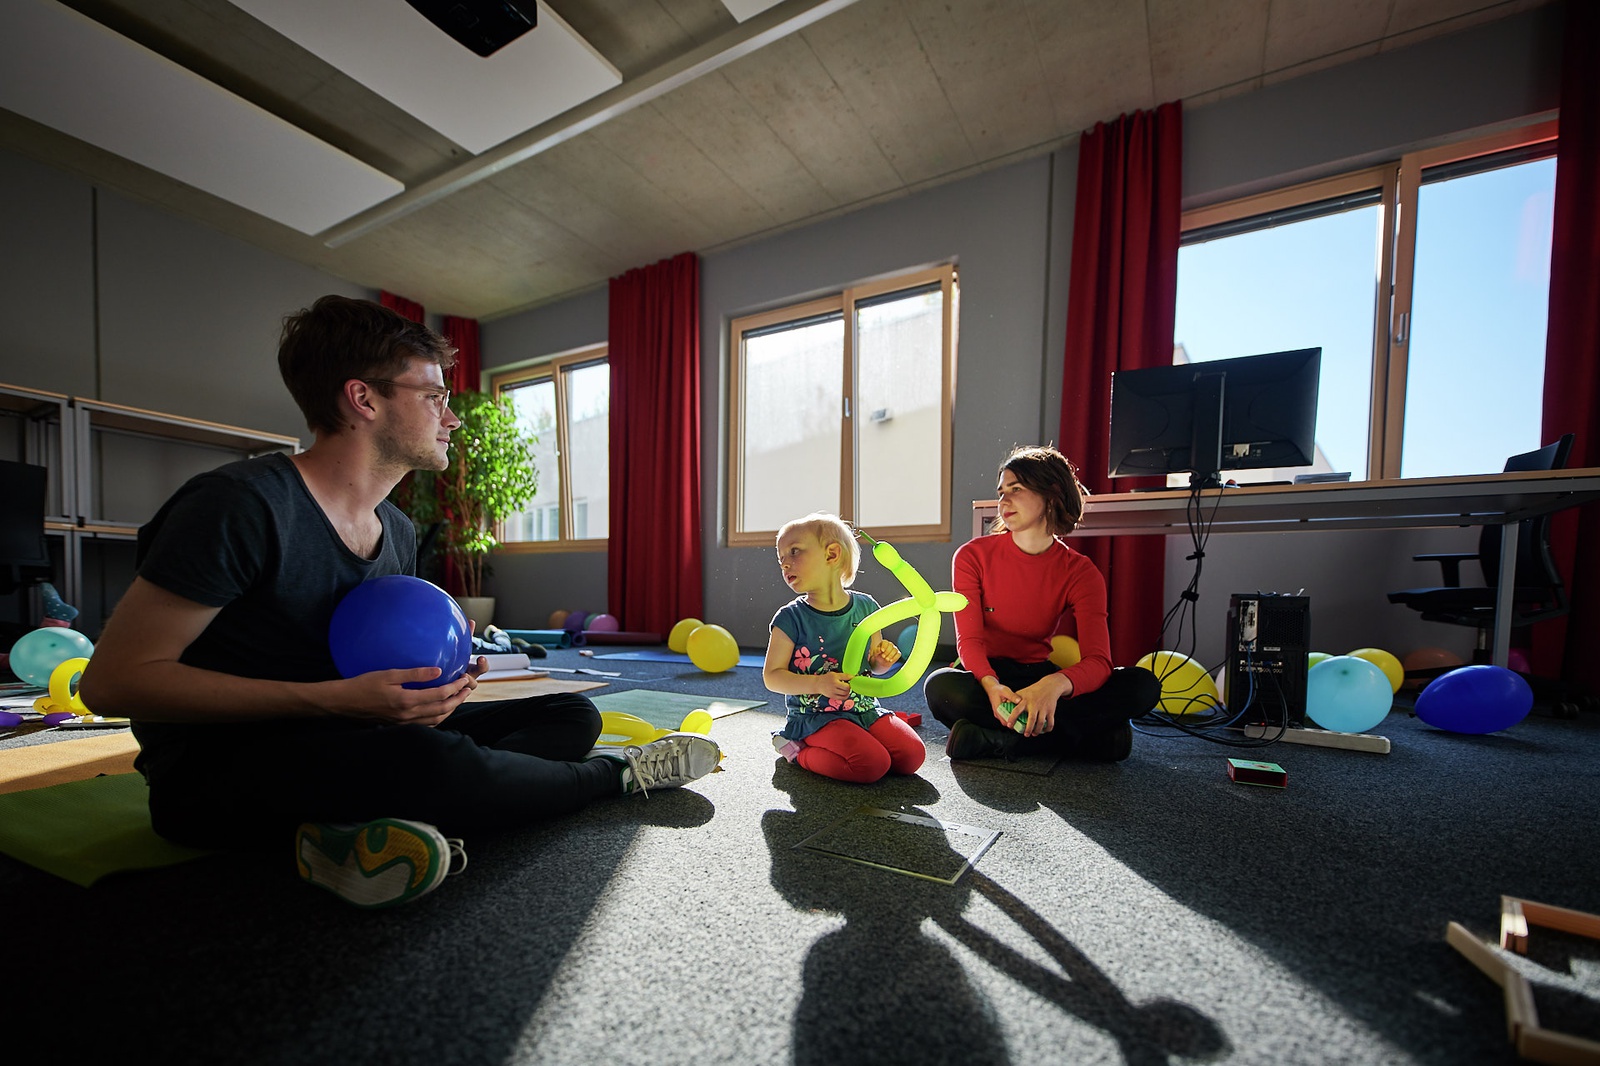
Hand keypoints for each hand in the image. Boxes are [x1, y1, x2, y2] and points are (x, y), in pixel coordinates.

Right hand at [324, 662, 482, 726]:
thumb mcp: (389, 674)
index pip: (439, 695)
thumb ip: (415, 673)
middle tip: (468, 688)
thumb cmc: (364, 684)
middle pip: (442, 710)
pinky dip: (438, 717)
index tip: (464, 678)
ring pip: (436, 719)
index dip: (455, 687)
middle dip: (458, 699)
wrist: (345, 702)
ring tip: (459, 697)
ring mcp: (404, 722)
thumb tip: (438, 671)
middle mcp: (408, 715)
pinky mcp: (400, 724)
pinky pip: (426, 724)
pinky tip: (440, 708)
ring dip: (450, 709)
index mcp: (406, 701)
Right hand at [813, 672, 853, 700]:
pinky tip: (844, 693)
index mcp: (835, 678)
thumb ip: (843, 676)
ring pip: (845, 693)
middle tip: (848, 685)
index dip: (852, 679)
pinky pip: (842, 698)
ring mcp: (833, 692)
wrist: (818, 684)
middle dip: (849, 686)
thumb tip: (853, 677)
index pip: (846, 678)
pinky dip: (845, 696)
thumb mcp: (834, 674)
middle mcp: (834, 685)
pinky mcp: (833, 696)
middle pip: (847, 688)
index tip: (853, 679)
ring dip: (848, 691)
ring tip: (846, 689)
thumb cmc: (826, 678)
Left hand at [867, 638, 900, 672]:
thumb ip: (876, 651)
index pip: (885, 642)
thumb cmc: (878, 656)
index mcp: (884, 643)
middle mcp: (890, 644)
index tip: (882, 650)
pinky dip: (895, 657)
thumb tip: (879, 649)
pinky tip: (890, 660)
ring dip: (890, 655)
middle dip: (887, 651)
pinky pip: (898, 654)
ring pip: (895, 650)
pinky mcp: (898, 653)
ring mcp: (894, 649)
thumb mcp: (875, 654)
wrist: (881, 663)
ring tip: (886, 659)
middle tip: (883, 656)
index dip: (884, 646)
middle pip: (890, 645)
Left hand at [1008, 673, 1071, 737]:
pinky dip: (1048, 729)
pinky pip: (1050, 722)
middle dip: (1028, 729)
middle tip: (1025, 735)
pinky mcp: (1051, 710)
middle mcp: (1034, 705)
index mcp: (1025, 701)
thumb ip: (1013, 699)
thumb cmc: (1033, 690)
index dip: (1012, 718)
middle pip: (1031, 719)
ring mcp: (1043, 708)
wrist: (1049, 686)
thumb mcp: (1022, 692)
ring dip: (1037, 730)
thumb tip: (1004, 704)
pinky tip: (1044, 731)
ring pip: (1041, 722)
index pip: (1016, 710)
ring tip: (1034, 734)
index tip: (1009, 725)